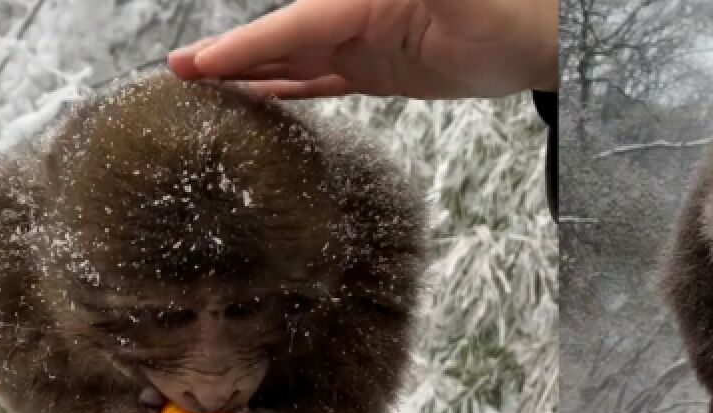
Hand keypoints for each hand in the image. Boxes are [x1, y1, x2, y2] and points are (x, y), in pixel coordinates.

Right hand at [167, 0, 557, 98]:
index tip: (198, 64)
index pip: (291, 27)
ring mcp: (364, 46)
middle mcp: (354, 19)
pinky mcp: (381, 73)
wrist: (537, 38)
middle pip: (280, 42)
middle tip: (175, 74)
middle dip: (230, 58)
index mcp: (361, 0)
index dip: (245, 47)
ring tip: (203, 90)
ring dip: (251, 76)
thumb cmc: (505, 8)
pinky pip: (324, 83)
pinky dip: (290, 91)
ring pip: (294, 63)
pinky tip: (260, 102)